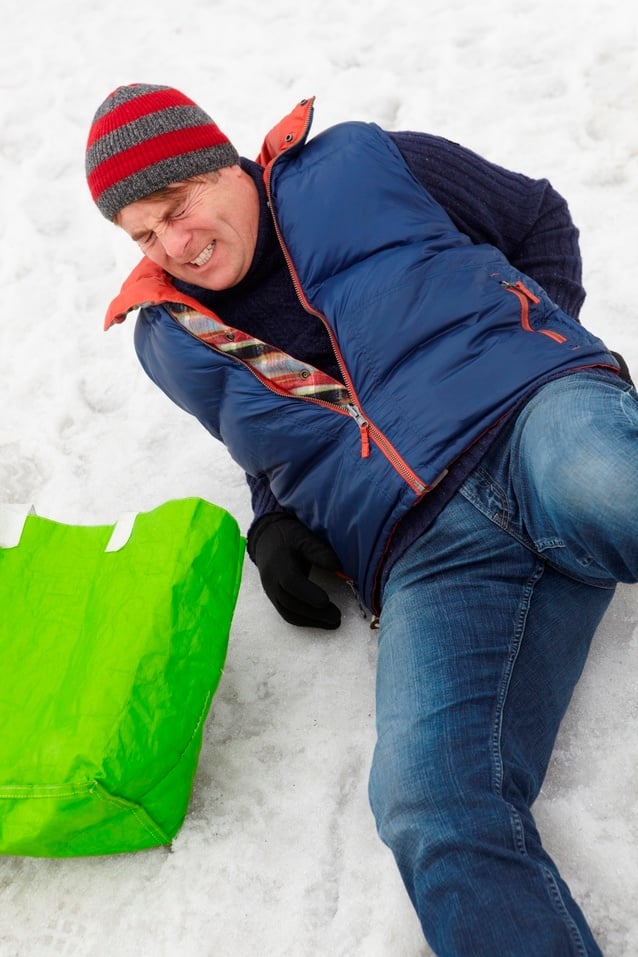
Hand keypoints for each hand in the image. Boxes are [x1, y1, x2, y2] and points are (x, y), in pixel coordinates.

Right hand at [247, 513, 341, 628]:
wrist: (266, 537)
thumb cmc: (289, 536)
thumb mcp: (304, 537)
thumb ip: (319, 551)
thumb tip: (337, 567)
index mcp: (279, 563)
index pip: (291, 582)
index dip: (308, 593)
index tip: (326, 601)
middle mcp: (272, 580)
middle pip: (291, 602)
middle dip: (315, 613)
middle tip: (337, 618)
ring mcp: (271, 591)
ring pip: (288, 612)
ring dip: (310, 621)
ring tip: (333, 623)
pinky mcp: (274, 597)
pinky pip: (286, 613)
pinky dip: (303, 620)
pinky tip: (320, 621)